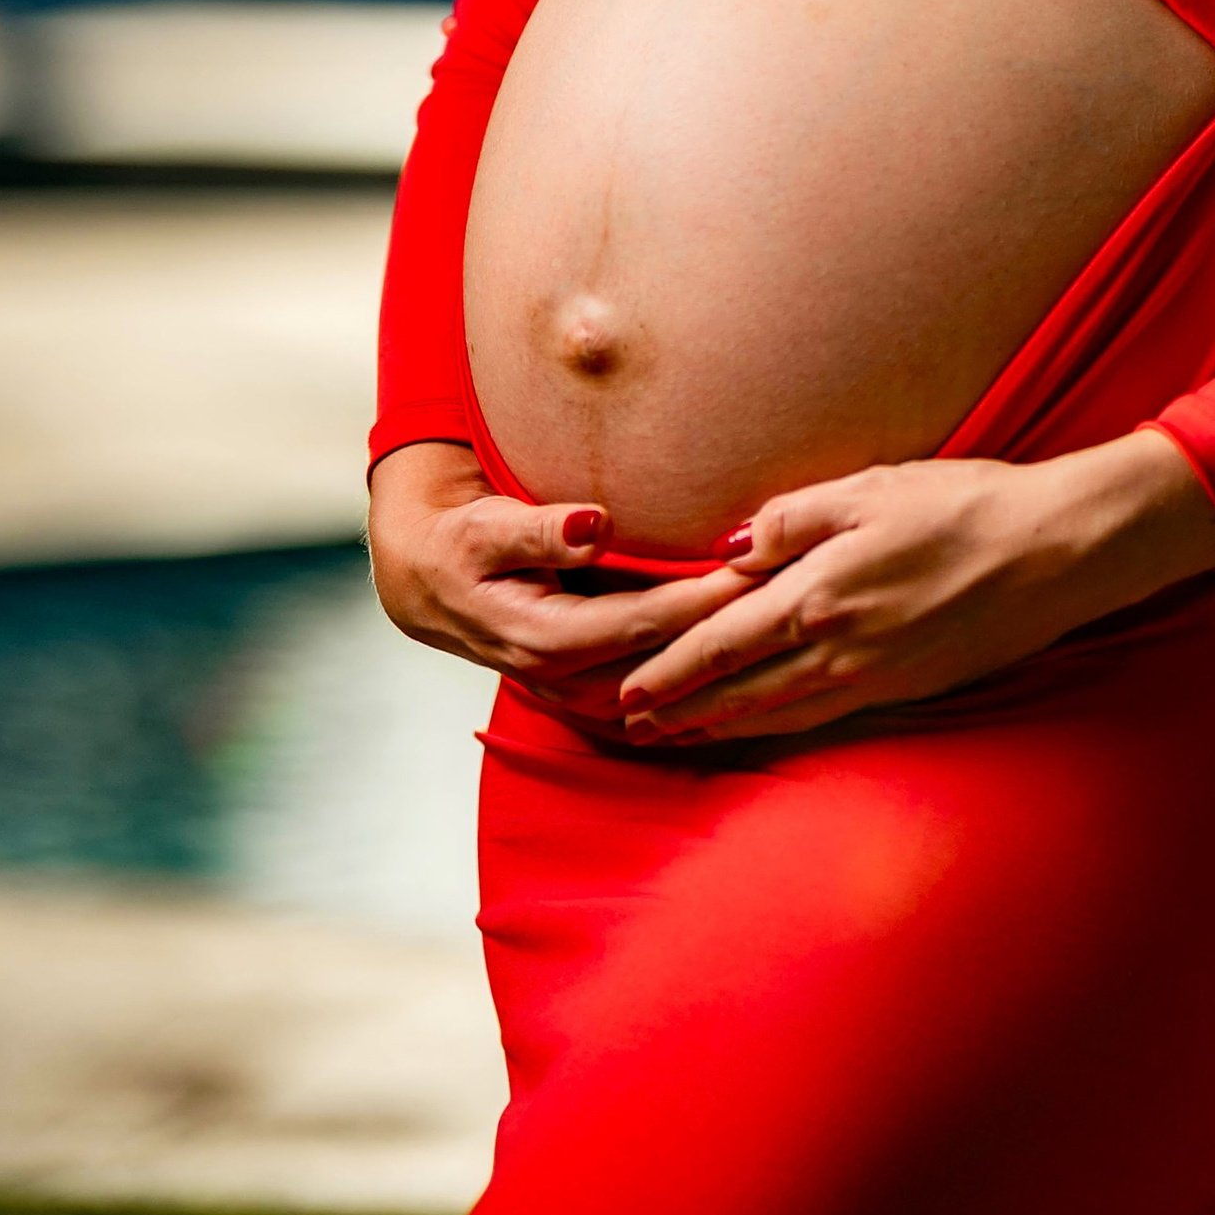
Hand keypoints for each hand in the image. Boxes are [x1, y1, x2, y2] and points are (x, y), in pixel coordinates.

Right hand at [366, 440, 753, 723]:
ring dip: (716, 660)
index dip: (699, 601)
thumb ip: (540, 530)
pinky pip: (651, 691)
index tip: (750, 573)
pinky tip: (742, 664)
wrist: (426, 583)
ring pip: (663, 686)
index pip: (642, 622)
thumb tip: (594, 523)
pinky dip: (696, 681)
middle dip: (724, 633)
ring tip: (779, 622)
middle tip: (788, 595)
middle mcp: (564, 677)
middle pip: (663, 661)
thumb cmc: (459, 545)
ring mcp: (575, 690)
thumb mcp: (486, 527)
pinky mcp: (585, 686)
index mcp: (544, 638)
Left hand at [607, 428, 1214, 748]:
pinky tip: (762, 727)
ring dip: (719, 727)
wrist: (1055, 554)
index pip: (721, 639)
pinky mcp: (905, 688)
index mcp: (821, 592)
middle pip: (738, 688)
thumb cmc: (967, 504)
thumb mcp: (875, 486)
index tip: (623, 686)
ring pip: (776, 712)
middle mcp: (837, 647)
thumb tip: (733, 548)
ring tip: (676, 737)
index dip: (668, 666)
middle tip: (627, 725)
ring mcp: (872, 677)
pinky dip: (776, 727)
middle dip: (679, 708)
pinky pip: (820, 717)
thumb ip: (797, 517)